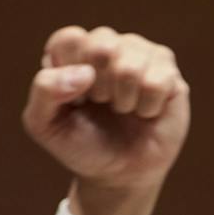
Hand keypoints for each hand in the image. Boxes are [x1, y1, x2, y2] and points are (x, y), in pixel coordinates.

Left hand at [22, 26, 190, 214]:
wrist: (118, 175)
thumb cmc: (80, 144)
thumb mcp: (44, 125)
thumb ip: (44, 92)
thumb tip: (84, 73)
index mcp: (74, 51)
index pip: (69, 38)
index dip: (70, 73)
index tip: (74, 100)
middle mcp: (109, 45)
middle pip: (101, 46)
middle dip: (97, 88)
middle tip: (101, 104)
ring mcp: (141, 54)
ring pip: (130, 65)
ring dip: (122, 100)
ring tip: (122, 109)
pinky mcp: (169, 72)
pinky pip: (157, 81)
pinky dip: (146, 107)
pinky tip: (145, 112)